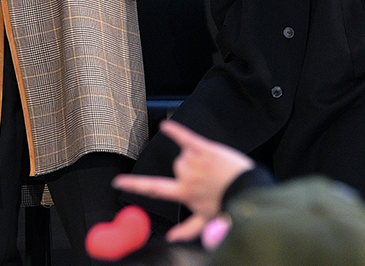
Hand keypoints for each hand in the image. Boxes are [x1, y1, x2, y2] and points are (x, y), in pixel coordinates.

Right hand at [112, 120, 254, 241]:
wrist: (247, 188)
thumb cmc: (227, 203)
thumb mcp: (206, 220)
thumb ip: (186, 229)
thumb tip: (171, 239)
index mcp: (182, 193)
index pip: (153, 188)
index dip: (133, 185)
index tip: (118, 182)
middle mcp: (185, 176)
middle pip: (176, 165)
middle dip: (189, 169)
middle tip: (208, 177)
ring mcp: (195, 161)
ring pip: (184, 153)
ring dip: (195, 156)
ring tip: (212, 166)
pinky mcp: (204, 148)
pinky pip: (185, 136)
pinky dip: (175, 130)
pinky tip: (166, 125)